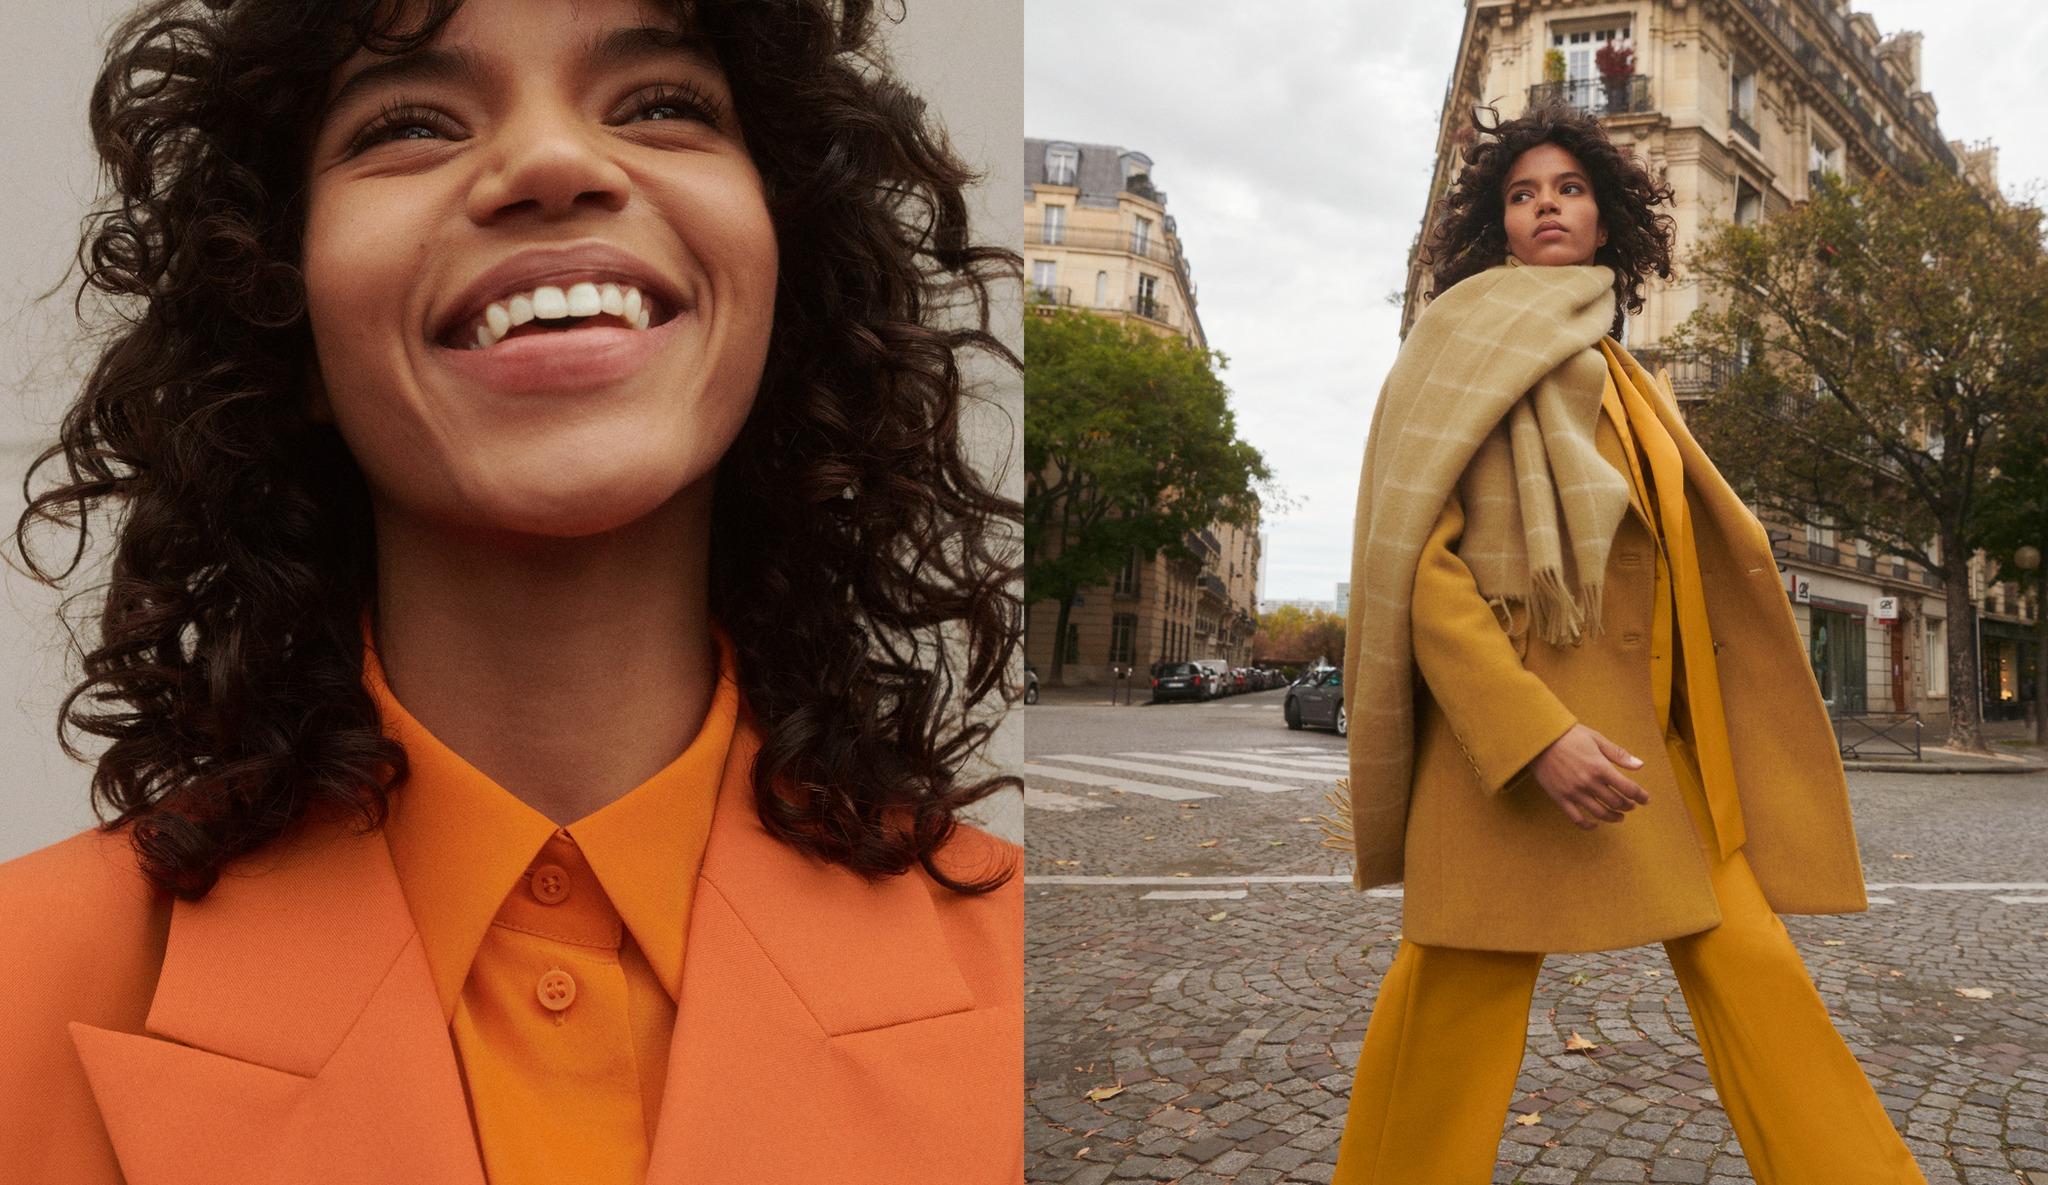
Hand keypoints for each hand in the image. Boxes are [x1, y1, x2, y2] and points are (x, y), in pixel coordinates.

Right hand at [1528, 724, 1649, 829]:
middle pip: (1616, 802)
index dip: (1640, 796)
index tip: (1646, 799)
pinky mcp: (1561, 798)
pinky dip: (1588, 825)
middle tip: (1631, 805)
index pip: (1628, 788)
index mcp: (1600, 767)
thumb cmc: (1569, 736)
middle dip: (1628, 805)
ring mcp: (1574, 792)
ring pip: (1600, 813)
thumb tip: (1640, 765)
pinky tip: (1595, 824)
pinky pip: (1577, 818)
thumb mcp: (1596, 739)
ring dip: (1613, 817)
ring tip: (1619, 816)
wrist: (1540, 739)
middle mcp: (1589, 783)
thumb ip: (1618, 754)